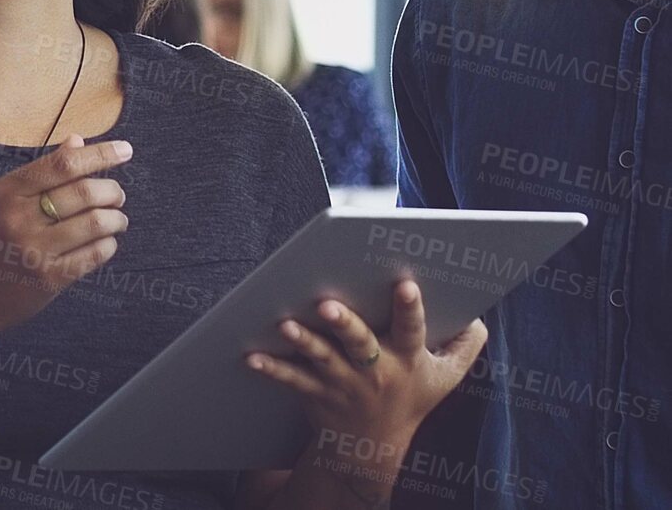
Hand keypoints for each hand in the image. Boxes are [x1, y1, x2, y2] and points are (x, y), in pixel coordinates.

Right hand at [0, 135, 131, 344]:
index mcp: (6, 191)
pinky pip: (94, 255)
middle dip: (113, 191)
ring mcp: (34, 249)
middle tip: (117, 195)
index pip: (64, 164)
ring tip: (117, 219)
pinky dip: (108, 245)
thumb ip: (39, 172)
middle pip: (85, 192)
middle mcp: (19, 217)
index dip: (100, 154)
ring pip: (96, 223)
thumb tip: (77, 142)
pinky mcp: (48, 279)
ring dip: (117, 219)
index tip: (125, 150)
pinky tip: (106, 243)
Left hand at [248, 281, 487, 460]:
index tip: (404, 284)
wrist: (373, 445)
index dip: (410, 308)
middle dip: (345, 324)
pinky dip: (271, 368)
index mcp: (407, 359)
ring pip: (322, 360)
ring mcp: (343, 383)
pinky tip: (251, 355)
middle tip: (327, 304)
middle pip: (359, 344)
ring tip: (285, 325)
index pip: (411, 330)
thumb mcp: (447, 377)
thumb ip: (465, 345)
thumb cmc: (411, 396)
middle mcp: (375, 371)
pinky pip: (291, 380)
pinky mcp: (315, 393)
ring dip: (304, 343)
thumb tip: (479, 314)